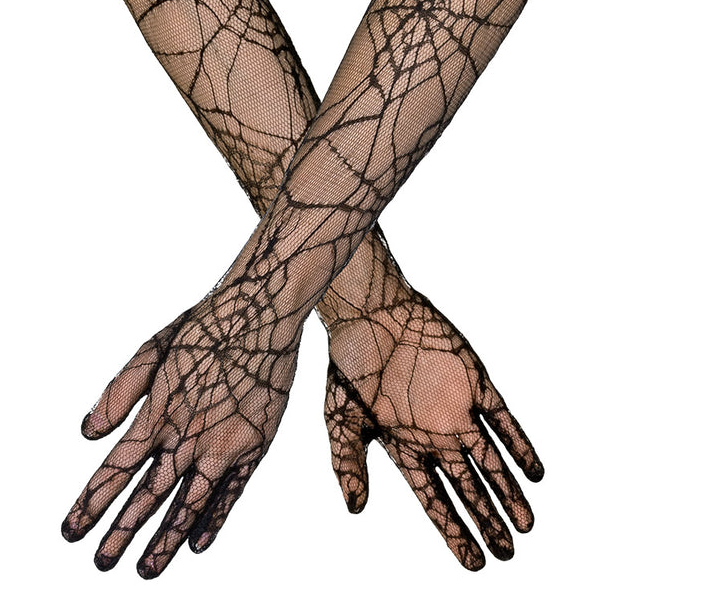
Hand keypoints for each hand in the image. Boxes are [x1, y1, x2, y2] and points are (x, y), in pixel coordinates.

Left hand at [61, 282, 299, 577]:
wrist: (261, 311)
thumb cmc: (206, 325)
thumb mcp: (153, 348)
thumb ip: (119, 392)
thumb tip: (87, 434)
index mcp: (159, 411)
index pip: (117, 468)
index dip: (91, 502)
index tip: (70, 530)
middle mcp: (187, 435)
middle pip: (147, 496)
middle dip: (120, 533)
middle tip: (100, 563)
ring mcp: (223, 444)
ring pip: (188, 504)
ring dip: (164, 540)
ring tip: (145, 570)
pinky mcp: (254, 445)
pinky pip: (232, 493)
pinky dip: (214, 520)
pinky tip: (198, 544)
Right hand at [324, 289, 542, 570]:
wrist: (371, 313)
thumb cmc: (350, 364)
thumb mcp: (340, 418)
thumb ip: (348, 463)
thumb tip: (356, 510)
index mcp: (404, 446)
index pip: (435, 498)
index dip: (454, 531)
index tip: (475, 562)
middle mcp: (435, 434)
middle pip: (468, 487)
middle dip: (488, 519)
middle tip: (508, 551)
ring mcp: (456, 410)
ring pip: (489, 460)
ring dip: (509, 491)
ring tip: (527, 524)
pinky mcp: (474, 383)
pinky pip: (502, 420)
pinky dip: (519, 445)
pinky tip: (535, 471)